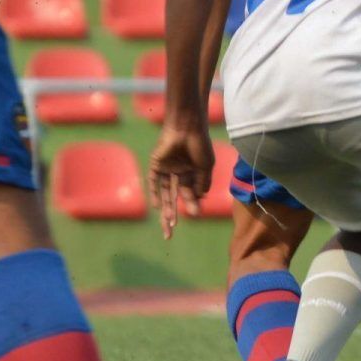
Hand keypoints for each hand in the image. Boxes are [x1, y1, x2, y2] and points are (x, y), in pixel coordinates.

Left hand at [146, 120, 213, 239]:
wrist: (187, 127)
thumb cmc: (200, 144)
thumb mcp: (206, 166)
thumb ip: (202, 183)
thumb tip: (199, 199)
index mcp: (191, 173)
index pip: (190, 194)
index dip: (192, 204)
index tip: (196, 213)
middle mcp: (178, 173)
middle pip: (174, 198)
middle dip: (173, 215)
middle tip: (170, 233)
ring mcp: (167, 169)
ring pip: (164, 193)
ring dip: (166, 209)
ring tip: (168, 225)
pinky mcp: (156, 164)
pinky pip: (154, 182)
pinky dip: (154, 193)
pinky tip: (156, 207)